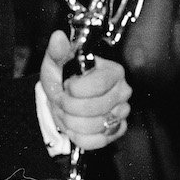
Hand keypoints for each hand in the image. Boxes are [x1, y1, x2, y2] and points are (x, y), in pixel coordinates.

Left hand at [39, 30, 132, 151]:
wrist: (64, 98)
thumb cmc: (63, 77)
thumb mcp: (56, 62)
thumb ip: (58, 50)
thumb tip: (58, 38)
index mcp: (112, 71)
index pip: (98, 84)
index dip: (75, 89)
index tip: (67, 85)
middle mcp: (122, 91)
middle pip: (95, 108)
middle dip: (69, 107)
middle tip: (64, 100)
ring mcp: (121, 113)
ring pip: (94, 126)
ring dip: (72, 121)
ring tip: (68, 112)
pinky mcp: (116, 130)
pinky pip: (97, 141)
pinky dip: (79, 136)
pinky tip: (75, 125)